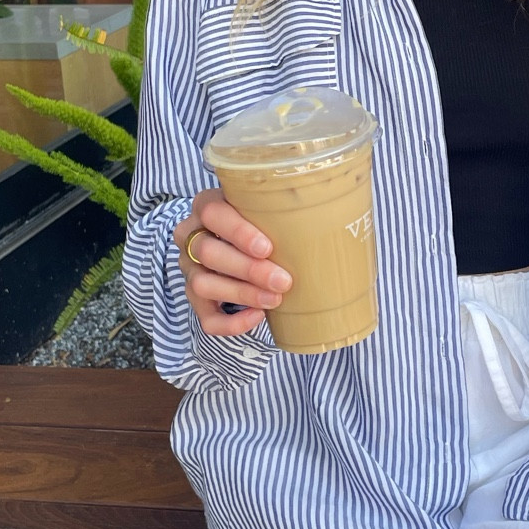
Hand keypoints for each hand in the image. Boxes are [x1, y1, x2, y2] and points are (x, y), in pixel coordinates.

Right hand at [175, 189, 290, 337]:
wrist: (243, 247)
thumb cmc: (264, 225)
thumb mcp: (269, 211)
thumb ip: (287, 211)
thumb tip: (338, 220)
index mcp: (207, 206)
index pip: (211, 212)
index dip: (237, 231)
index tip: (267, 247)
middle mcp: (191, 236)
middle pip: (207, 252)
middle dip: (248, 269)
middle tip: (282, 280)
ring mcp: (189, 268)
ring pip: (202, 284)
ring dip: (242, 294)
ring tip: (275, 299)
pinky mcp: (194, 298)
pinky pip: (205, 317)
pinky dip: (231, 322)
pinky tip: (258, 316)